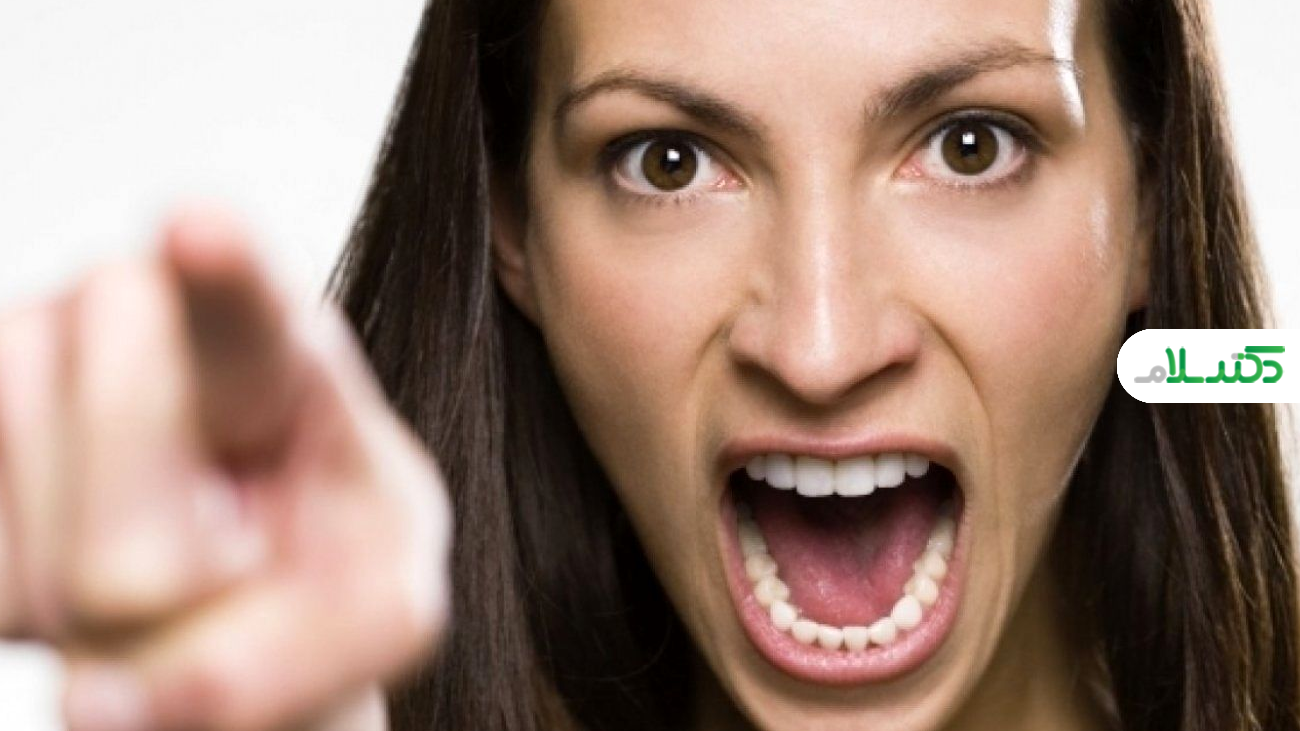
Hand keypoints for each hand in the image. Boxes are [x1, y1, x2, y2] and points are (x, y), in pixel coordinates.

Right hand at [0, 209, 451, 730]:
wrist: (243, 586)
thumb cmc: (335, 567)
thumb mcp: (384, 611)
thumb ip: (295, 656)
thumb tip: (99, 706)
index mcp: (274, 343)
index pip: (247, 300)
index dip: (224, 268)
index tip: (200, 228)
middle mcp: (132, 314)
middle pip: (129, 499)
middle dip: (177, 574)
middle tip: (228, 556)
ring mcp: (20, 361)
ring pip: (35, 563)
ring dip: (99, 618)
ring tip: (160, 563)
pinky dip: (30, 621)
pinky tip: (76, 564)